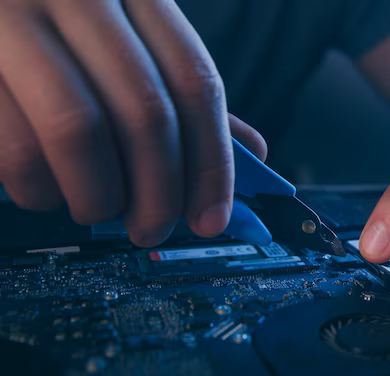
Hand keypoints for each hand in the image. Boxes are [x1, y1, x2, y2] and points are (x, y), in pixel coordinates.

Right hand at [0, 0, 265, 246]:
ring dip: (98, 197)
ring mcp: (13, 20)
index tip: (213, 219)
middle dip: (158, 193)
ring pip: (78, 132)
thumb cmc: (63, 33)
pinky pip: (15, 148)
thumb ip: (182, 94)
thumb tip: (252, 152)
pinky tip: (48, 189)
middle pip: (145, 112)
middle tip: (151, 229)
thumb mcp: (130, 45)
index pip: (195, 82)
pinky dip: (40, 189)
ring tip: (96, 208)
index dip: (212, 164)